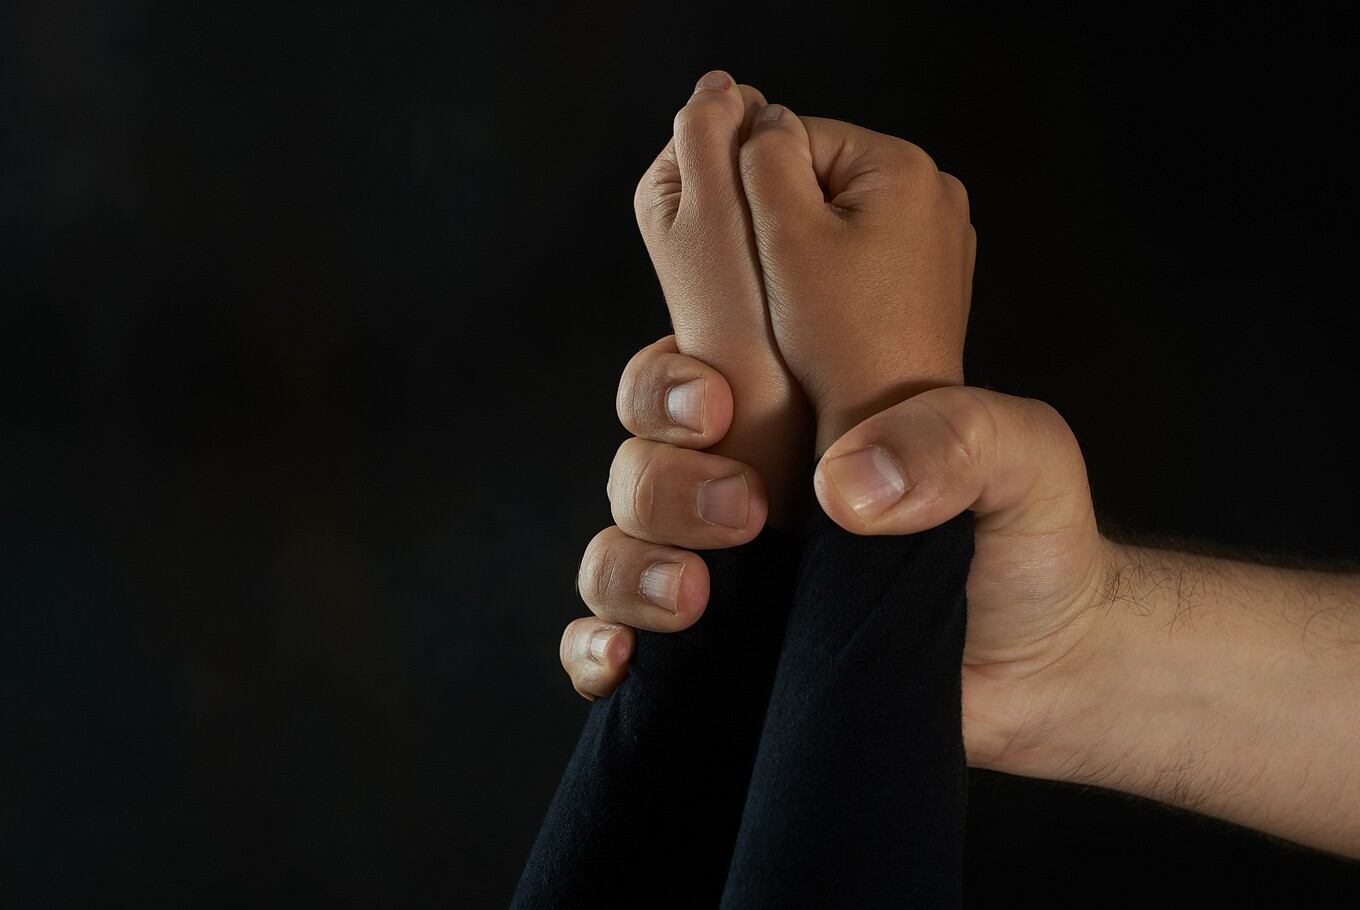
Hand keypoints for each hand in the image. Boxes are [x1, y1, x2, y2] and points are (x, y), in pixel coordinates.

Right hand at [566, 99, 982, 700]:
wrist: (1046, 666)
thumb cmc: (1034, 537)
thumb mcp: (1024, 455)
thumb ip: (959, 435)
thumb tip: (841, 486)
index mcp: (797, 404)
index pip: (692, 360)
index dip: (673, 382)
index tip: (718, 408)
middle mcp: (743, 469)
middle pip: (637, 444)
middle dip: (665, 475)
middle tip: (746, 509)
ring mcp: (721, 556)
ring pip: (616, 534)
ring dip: (632, 562)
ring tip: (697, 596)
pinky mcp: (710, 643)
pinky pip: (614, 631)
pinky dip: (598, 646)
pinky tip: (624, 663)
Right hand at [738, 106, 974, 452]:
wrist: (889, 421)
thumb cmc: (839, 340)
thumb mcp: (783, 235)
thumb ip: (763, 159)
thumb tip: (759, 119)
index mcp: (904, 166)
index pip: (798, 135)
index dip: (756, 187)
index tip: (756, 245)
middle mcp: (936, 191)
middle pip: (822, 174)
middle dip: (787, 217)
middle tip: (779, 278)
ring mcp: (941, 236)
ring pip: (840, 216)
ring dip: (808, 247)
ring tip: (804, 299)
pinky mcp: (933, 276)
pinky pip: (866, 253)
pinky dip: (838, 274)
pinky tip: (829, 313)